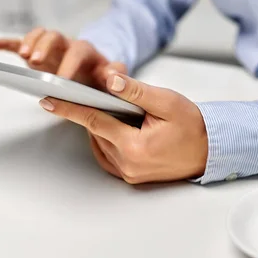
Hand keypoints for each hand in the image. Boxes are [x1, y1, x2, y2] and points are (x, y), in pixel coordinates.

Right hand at [0, 27, 125, 88]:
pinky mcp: (36, 53)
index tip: (63, 80)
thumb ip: (116, 76)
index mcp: (86, 51)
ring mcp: (49, 48)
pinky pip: (19, 44)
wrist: (95, 75)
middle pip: (54, 37)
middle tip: (36, 62)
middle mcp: (66, 45)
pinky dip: (6, 43)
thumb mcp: (113, 79)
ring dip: (29, 44)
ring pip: (38, 37)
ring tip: (22, 57)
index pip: (78, 52)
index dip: (70, 64)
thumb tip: (113, 77)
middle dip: (44, 48)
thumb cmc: (102, 79)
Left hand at [38, 74, 208, 183]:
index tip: (47, 100)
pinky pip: (108, 155)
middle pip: (96, 131)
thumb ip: (136, 91)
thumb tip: (111, 81)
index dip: (69, 108)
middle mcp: (128, 164)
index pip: (94, 121)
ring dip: (103, 126)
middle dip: (96, 112)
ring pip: (100, 143)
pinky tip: (122, 128)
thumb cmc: (192, 126)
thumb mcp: (167, 101)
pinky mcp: (131, 176)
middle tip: (108, 97)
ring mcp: (129, 173)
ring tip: (123, 114)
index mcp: (135, 146)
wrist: (210, 150)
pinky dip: (108, 139)